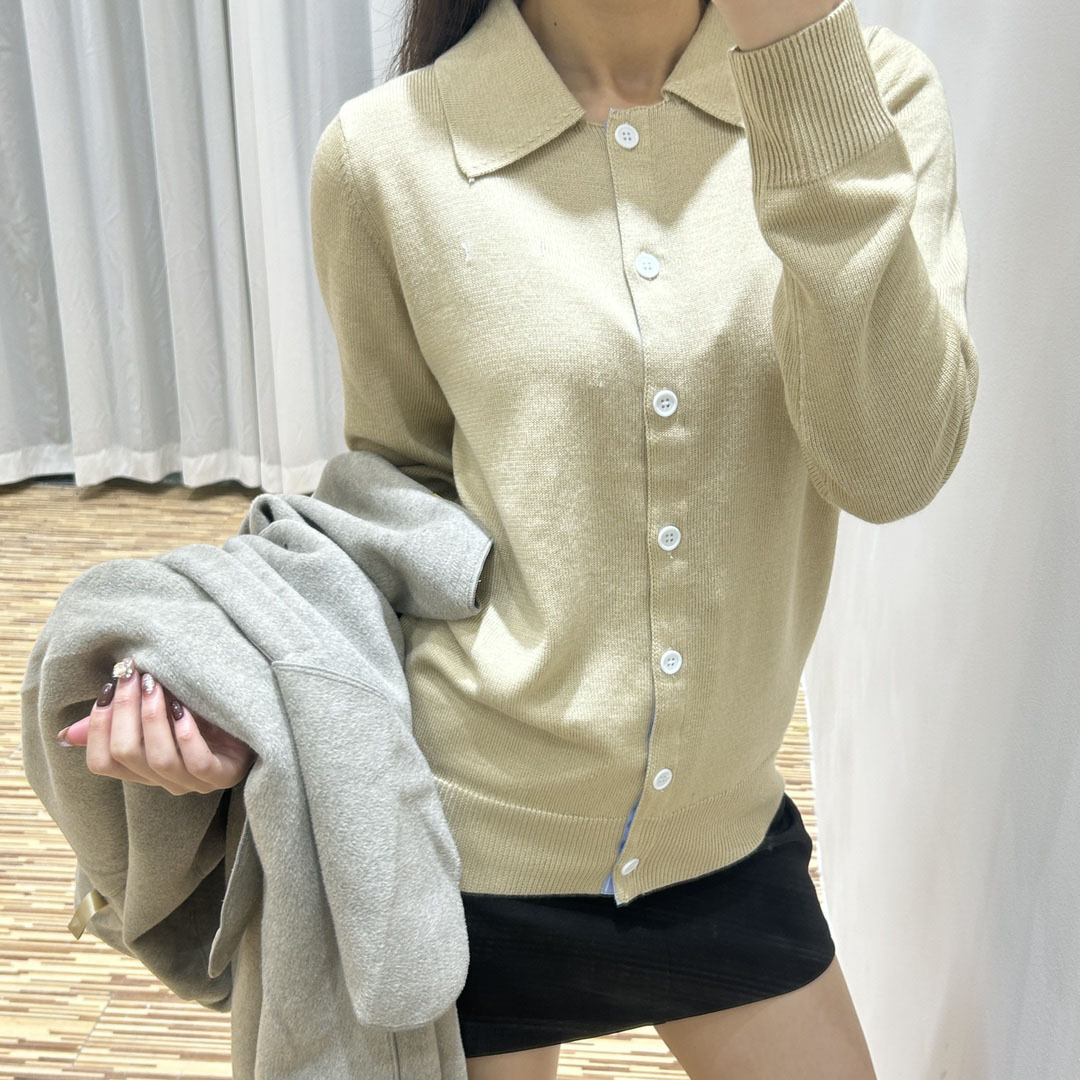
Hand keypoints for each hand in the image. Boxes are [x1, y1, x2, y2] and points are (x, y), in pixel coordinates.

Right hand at [56, 658, 255, 794]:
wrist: (258, 715)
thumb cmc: (204, 710)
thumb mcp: (159, 708)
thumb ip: (119, 719)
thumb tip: (69, 733)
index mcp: (142, 768)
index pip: (102, 762)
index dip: (98, 726)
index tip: (108, 685)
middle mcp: (164, 779)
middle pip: (126, 755)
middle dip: (125, 710)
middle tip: (133, 674)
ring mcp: (194, 782)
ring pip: (158, 760)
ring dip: (152, 718)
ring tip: (157, 686)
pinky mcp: (223, 775)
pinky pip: (197, 763)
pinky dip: (186, 734)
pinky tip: (183, 709)